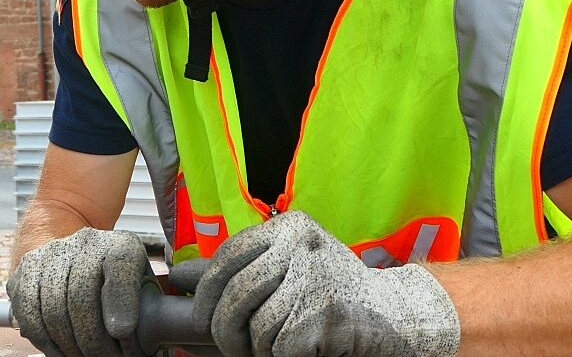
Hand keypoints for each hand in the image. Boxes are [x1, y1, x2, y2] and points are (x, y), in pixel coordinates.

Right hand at [7, 227, 151, 356]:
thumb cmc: (116, 282)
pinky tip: (60, 351)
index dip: (120, 300)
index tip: (122, 332)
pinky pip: (29, 313)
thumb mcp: (141, 288)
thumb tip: (141, 335)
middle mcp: (84, 242)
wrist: (78, 254)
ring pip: (53, 307)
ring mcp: (51, 254)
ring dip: (69, 344)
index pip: (119, 263)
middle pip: (81, 295)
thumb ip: (144, 305)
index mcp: (120, 245)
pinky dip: (45, 340)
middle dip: (93, 339)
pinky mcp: (24, 271)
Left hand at [172, 211, 459, 356]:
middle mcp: (301, 246)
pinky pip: (278, 345)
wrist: (394, 315)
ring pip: (255, 324)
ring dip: (256, 347)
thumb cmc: (330, 291)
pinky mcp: (325, 315)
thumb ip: (235, 269)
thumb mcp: (285, 266)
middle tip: (230, 345)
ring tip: (272, 345)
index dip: (207, 291)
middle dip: (224, 327)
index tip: (202, 316)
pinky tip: (296, 350)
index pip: (229, 256)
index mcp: (289, 228)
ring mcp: (315, 278)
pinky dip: (279, 355)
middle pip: (236, 292)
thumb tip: (177, 275)